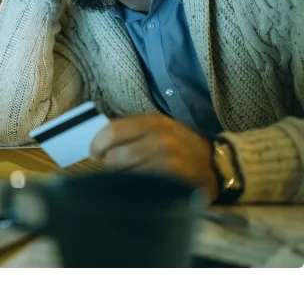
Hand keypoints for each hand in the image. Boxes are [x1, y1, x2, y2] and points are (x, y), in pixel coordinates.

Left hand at [89, 114, 218, 202]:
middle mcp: (161, 140)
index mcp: (154, 122)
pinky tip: (140, 186)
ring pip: (125, 175)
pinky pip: (141, 188)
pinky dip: (134, 189)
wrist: (216, 164)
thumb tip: (98, 139)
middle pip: (116, 157)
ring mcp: (169, 163)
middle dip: (108, 164)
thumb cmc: (179, 144)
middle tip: (111, 167)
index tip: (94, 153)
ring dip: (120, 178)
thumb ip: (131, 130)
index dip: (97, 144)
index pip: (113, 131)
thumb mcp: (158, 127)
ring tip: (129, 176)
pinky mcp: (174, 183)